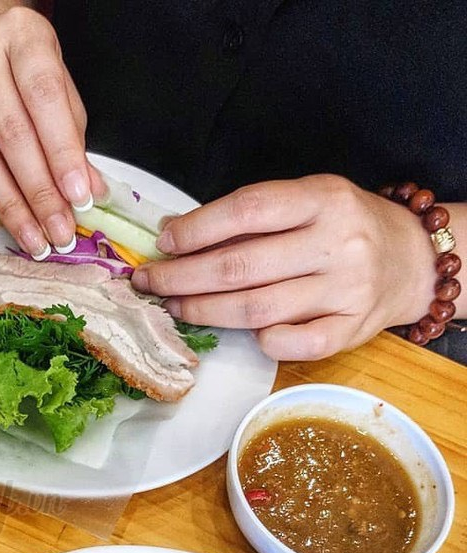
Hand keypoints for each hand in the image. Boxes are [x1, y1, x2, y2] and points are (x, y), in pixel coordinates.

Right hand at [0, 7, 103, 258]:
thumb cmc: (25, 77)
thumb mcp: (60, 95)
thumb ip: (73, 141)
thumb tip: (91, 192)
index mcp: (23, 36)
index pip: (45, 98)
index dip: (63, 152)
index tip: (79, 198)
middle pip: (9, 132)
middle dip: (38, 191)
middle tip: (57, 232)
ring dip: (6, 201)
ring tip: (31, 235)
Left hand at [130, 175, 435, 359]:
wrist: (411, 259)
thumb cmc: (342, 227)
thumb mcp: (307, 202)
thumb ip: (252, 218)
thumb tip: (176, 237)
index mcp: (323, 199)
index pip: (248, 210)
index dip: (198, 229)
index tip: (164, 243)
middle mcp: (338, 243)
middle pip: (241, 268)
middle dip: (183, 277)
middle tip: (150, 282)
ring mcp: (346, 290)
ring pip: (257, 309)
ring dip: (204, 311)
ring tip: (173, 306)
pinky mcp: (351, 330)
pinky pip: (294, 344)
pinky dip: (262, 341)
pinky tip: (241, 333)